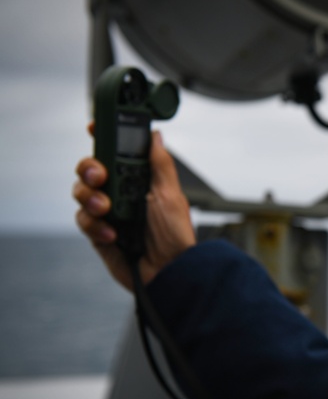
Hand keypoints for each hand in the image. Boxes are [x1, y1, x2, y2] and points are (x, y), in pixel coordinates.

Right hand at [73, 127, 195, 290]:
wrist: (170, 271)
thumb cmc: (175, 236)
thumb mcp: (171, 194)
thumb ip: (160, 165)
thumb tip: (156, 136)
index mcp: (139, 181)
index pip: (115, 153)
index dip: (103, 138)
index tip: (94, 126)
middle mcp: (121, 194)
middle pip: (90, 170)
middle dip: (90, 169)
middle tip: (100, 176)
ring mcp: (108, 213)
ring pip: (81, 193)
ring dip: (91, 198)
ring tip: (107, 209)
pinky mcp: (98, 234)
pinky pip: (83, 221)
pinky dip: (96, 225)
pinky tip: (113, 234)